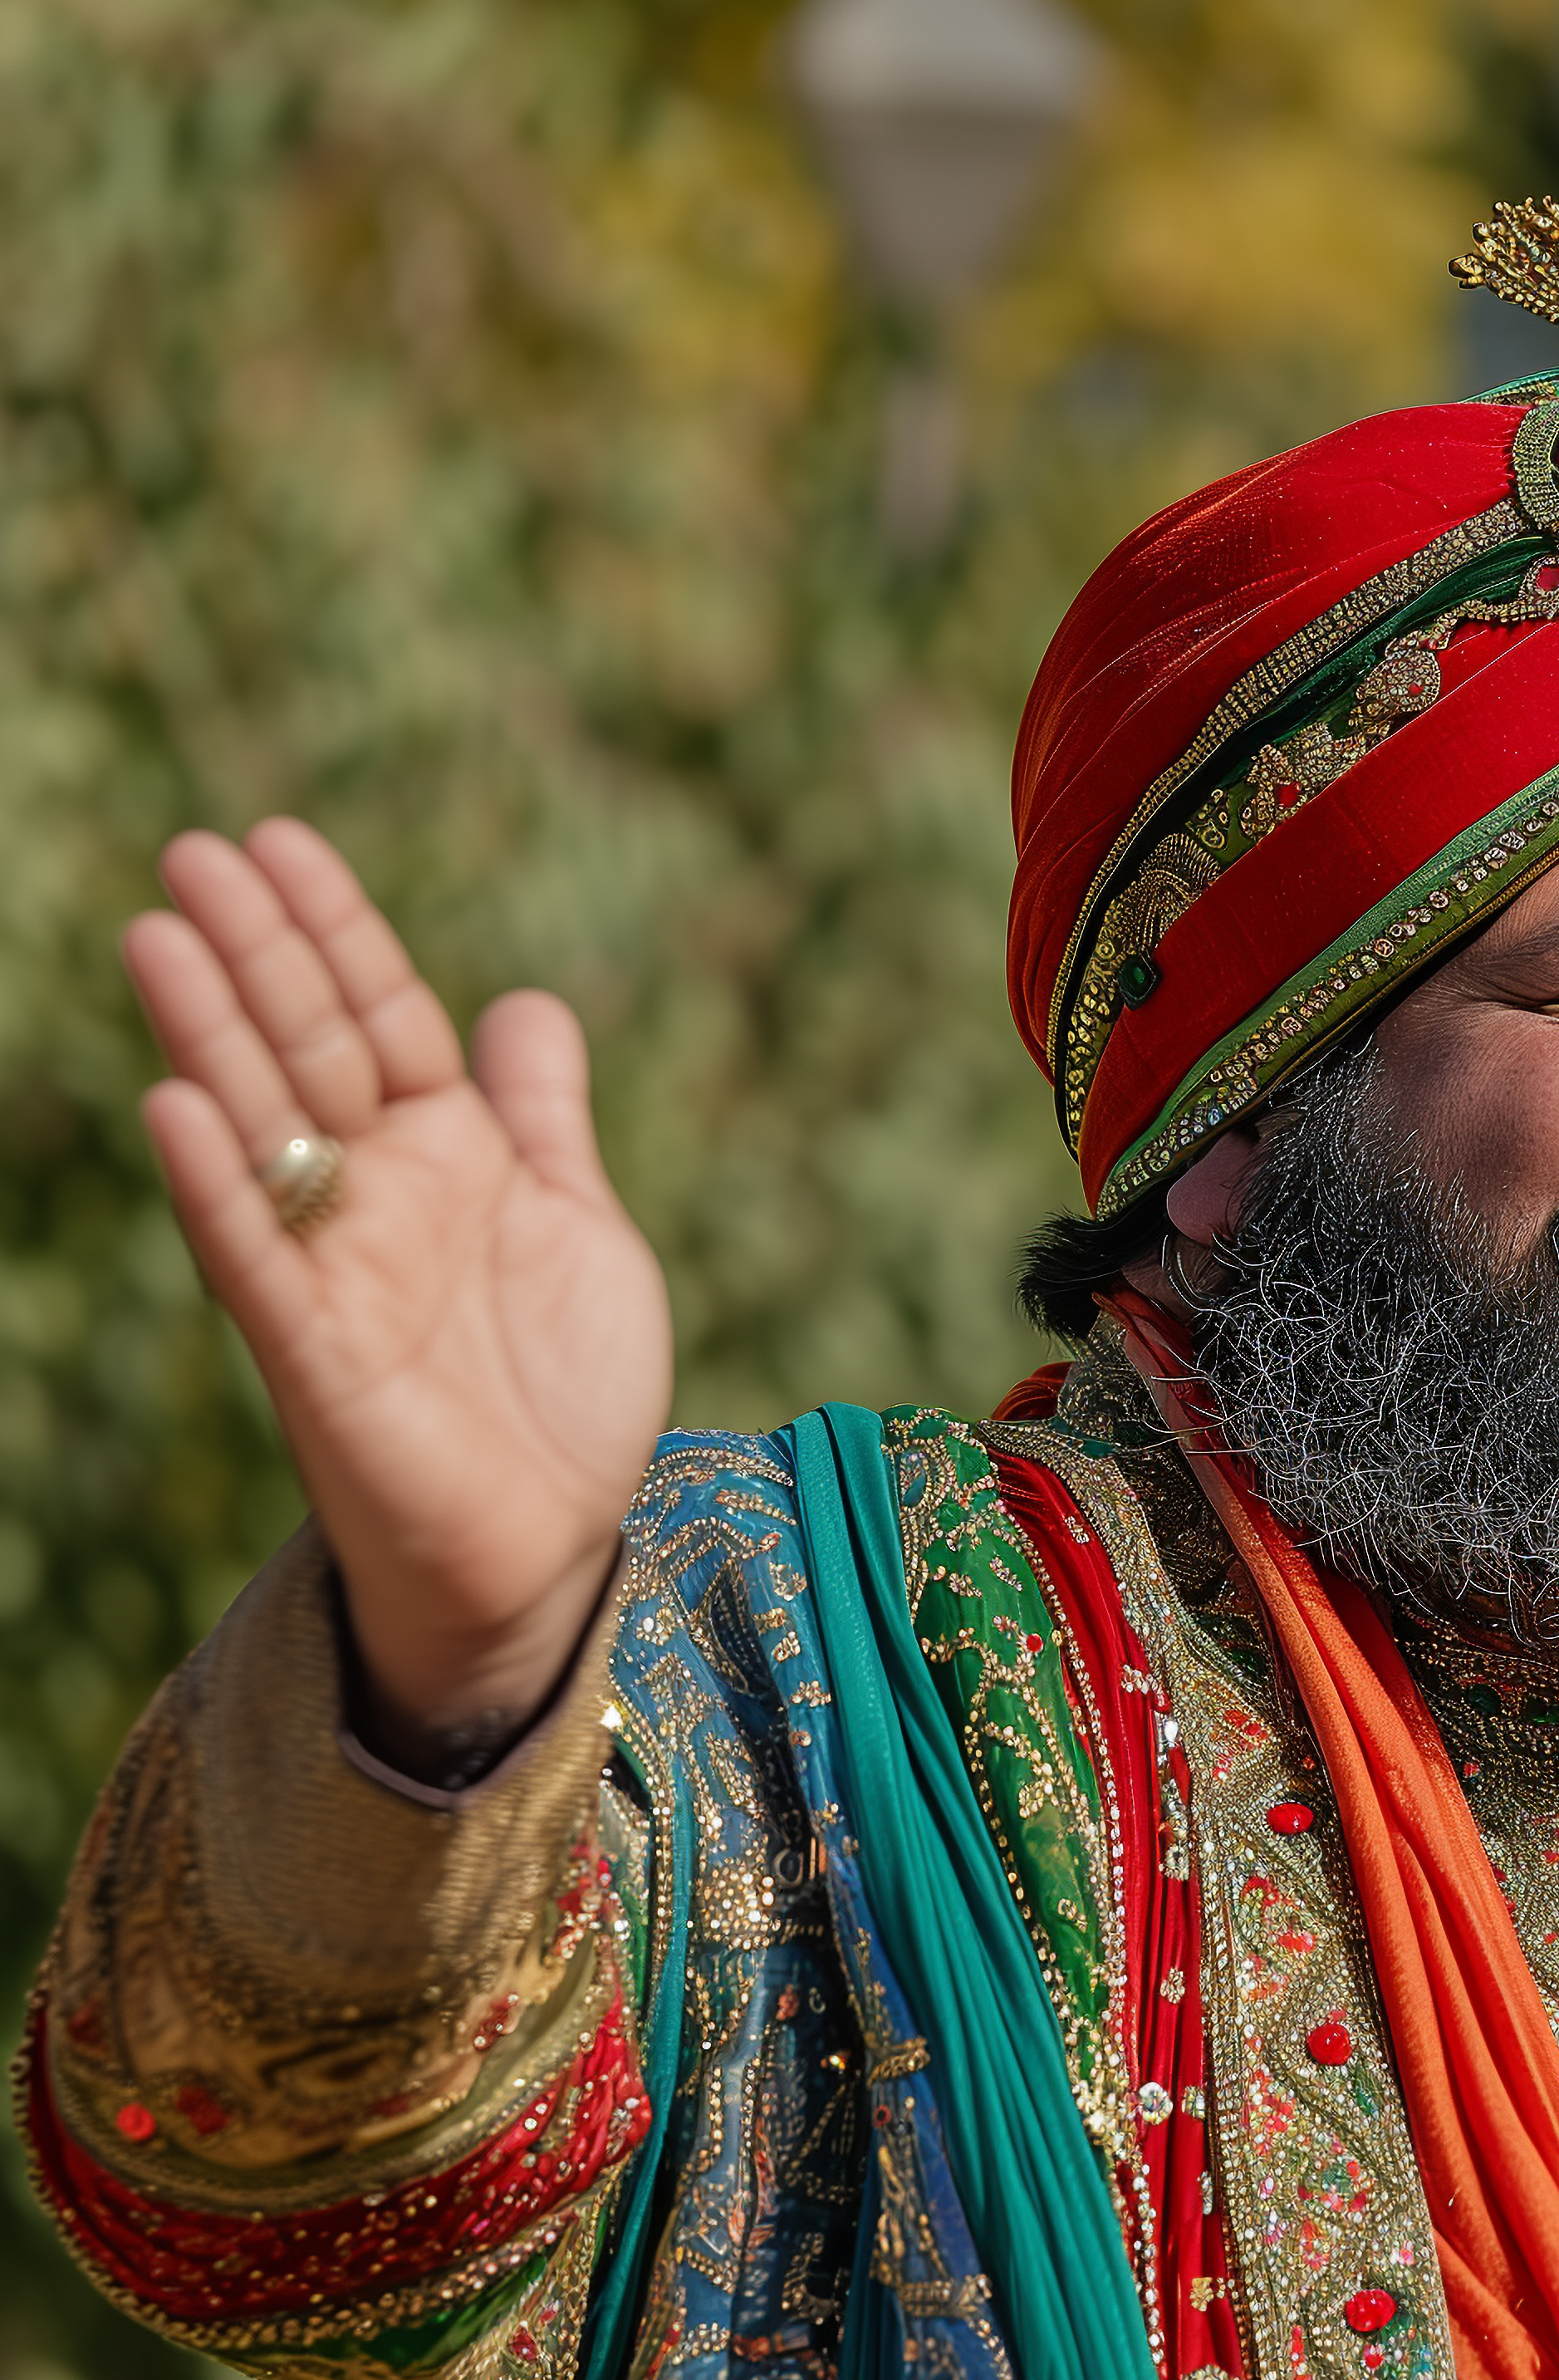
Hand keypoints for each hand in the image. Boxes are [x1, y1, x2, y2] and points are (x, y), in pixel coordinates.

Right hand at [123, 821, 668, 1766]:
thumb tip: (525, 1000)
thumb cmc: (562, 1388)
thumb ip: (544, 1118)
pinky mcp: (312, 1347)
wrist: (551, 1539)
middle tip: (192, 847)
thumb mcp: (580, 1224)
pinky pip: (253, 1251)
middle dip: (258, 950)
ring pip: (259, 1124)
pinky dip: (215, 1179)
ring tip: (157, 933)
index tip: (279, 839)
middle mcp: (377, 1193)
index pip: (383, 1015)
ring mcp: (335, 1263)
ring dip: (209, 1031)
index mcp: (449, 1154)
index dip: (337, 930)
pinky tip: (175, 1101)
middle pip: (308, 1046)